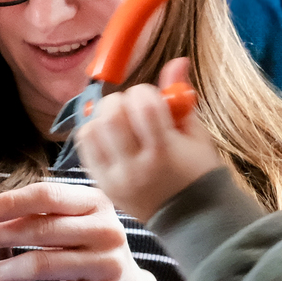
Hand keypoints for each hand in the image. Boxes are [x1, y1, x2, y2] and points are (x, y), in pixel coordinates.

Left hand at [0, 180, 225, 280]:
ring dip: (2, 271)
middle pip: (40, 228)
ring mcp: (110, 265)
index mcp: (97, 203)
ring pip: (43, 264)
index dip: (8, 202)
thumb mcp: (75, 228)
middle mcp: (108, 230)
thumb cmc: (89, 260)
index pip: (46, 194)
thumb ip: (41, 214)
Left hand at [76, 58, 222, 221]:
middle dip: (119, 101)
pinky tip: (108, 135)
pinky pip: (83, 149)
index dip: (144, 92)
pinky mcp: (102, 185)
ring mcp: (115, 178)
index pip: (142, 104)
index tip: (152, 99)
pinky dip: (92, 134)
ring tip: (119, 123)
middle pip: (110, 114)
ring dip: (102, 117)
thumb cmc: (198, 173)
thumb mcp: (196, 134)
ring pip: (90, 130)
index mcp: (164, 151)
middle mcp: (135, 166)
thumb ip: (180, 97)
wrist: (192, 220)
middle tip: (131, 109)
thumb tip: (176, 60)